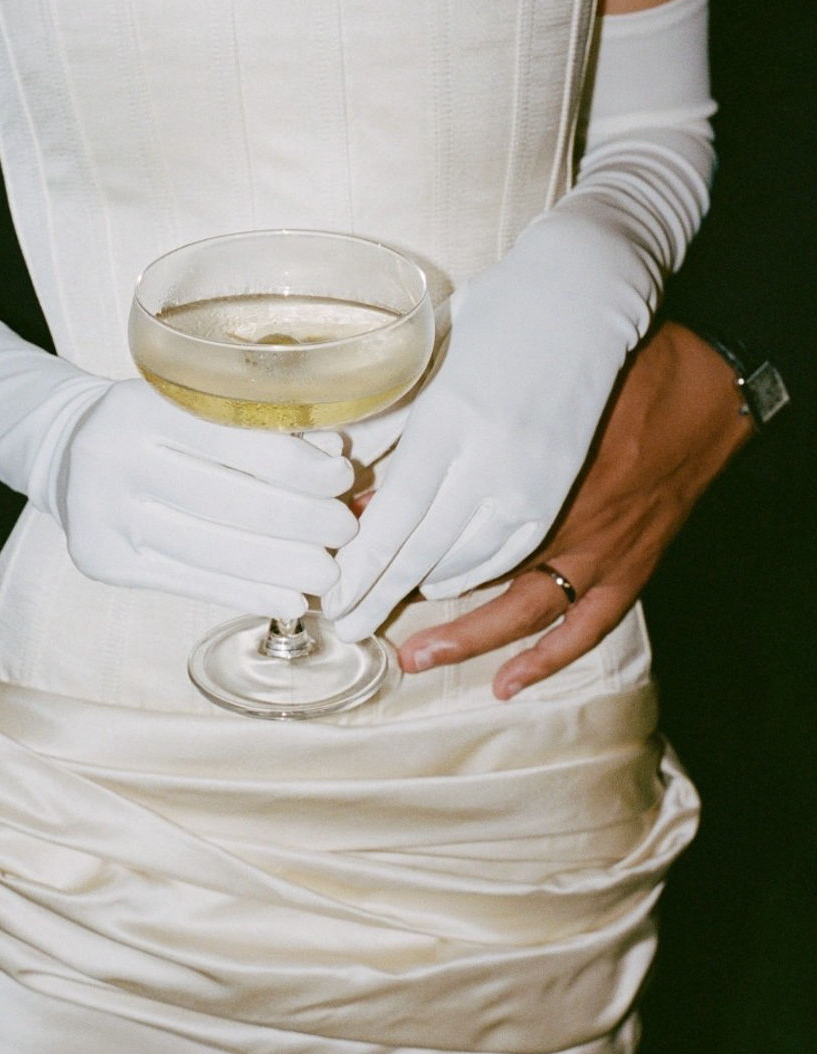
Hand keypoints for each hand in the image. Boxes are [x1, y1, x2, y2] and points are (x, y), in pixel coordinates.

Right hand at [58, 380, 355, 615]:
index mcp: (141, 405)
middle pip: (228, 502)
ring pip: (212, 551)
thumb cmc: (155, 424)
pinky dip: (246, 594)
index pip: (238, 442)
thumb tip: (332, 459)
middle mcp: (113, 458)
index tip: (343, 478)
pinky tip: (288, 600)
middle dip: (301, 521)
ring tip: (328, 574)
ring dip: (282, 568)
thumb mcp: (195, 403)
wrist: (68, 452)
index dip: (300, 466)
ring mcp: (102, 514)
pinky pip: (189, 582)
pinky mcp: (102, 561)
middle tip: (345, 531)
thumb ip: (260, 425)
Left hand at [324, 213, 654, 639]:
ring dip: (429, 596)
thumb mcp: (439, 352)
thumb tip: (350, 468)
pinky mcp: (580, 500)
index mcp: (452, 422)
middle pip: (425, 552)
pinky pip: (529, 566)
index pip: (394, 517)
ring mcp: (541, 487)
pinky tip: (461, 607)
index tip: (333, 597)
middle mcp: (494, 464)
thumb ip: (394, 415)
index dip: (362, 566)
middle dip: (381, 593)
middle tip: (348, 623)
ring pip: (475, 564)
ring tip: (389, 617)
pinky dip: (490, 590)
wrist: (601, 294)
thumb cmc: (510, 309)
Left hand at [395, 324, 752, 696]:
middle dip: (411, 590)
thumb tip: (393, 445)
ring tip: (417, 656)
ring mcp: (598, 545)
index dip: (388, 537)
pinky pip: (585, 625)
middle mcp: (557, 510)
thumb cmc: (612, 369)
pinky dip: (546, 657)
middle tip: (363, 614)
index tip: (348, 553)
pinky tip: (507, 683)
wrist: (706, 385)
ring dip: (467, 635)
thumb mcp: (525, 372)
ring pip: (521, 605)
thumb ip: (461, 408)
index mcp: (525, 457)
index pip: (439, 511)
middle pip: (469, 563)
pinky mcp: (630, 564)